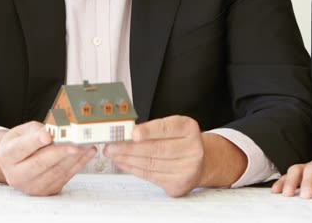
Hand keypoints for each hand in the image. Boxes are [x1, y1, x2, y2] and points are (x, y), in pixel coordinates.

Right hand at [0, 122, 94, 195]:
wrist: (16, 163)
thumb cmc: (20, 143)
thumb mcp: (23, 132)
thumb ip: (36, 131)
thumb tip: (54, 132)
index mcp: (7, 156)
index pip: (21, 149)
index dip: (34, 142)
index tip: (47, 135)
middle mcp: (16, 175)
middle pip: (40, 163)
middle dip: (60, 152)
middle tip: (75, 143)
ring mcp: (31, 186)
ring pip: (55, 172)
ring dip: (74, 158)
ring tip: (87, 145)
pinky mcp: (46, 191)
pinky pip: (65, 177)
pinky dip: (78, 164)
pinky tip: (87, 153)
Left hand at [104, 115, 232, 196]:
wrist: (199, 162)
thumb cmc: (179, 141)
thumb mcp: (172, 127)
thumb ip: (152, 129)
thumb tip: (124, 134)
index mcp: (189, 129)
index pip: (166, 129)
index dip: (148, 131)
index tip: (133, 133)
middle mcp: (192, 150)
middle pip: (156, 149)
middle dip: (129, 148)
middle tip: (111, 145)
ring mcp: (187, 169)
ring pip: (151, 164)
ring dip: (127, 159)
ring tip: (112, 154)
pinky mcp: (178, 184)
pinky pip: (150, 176)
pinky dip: (133, 169)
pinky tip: (123, 163)